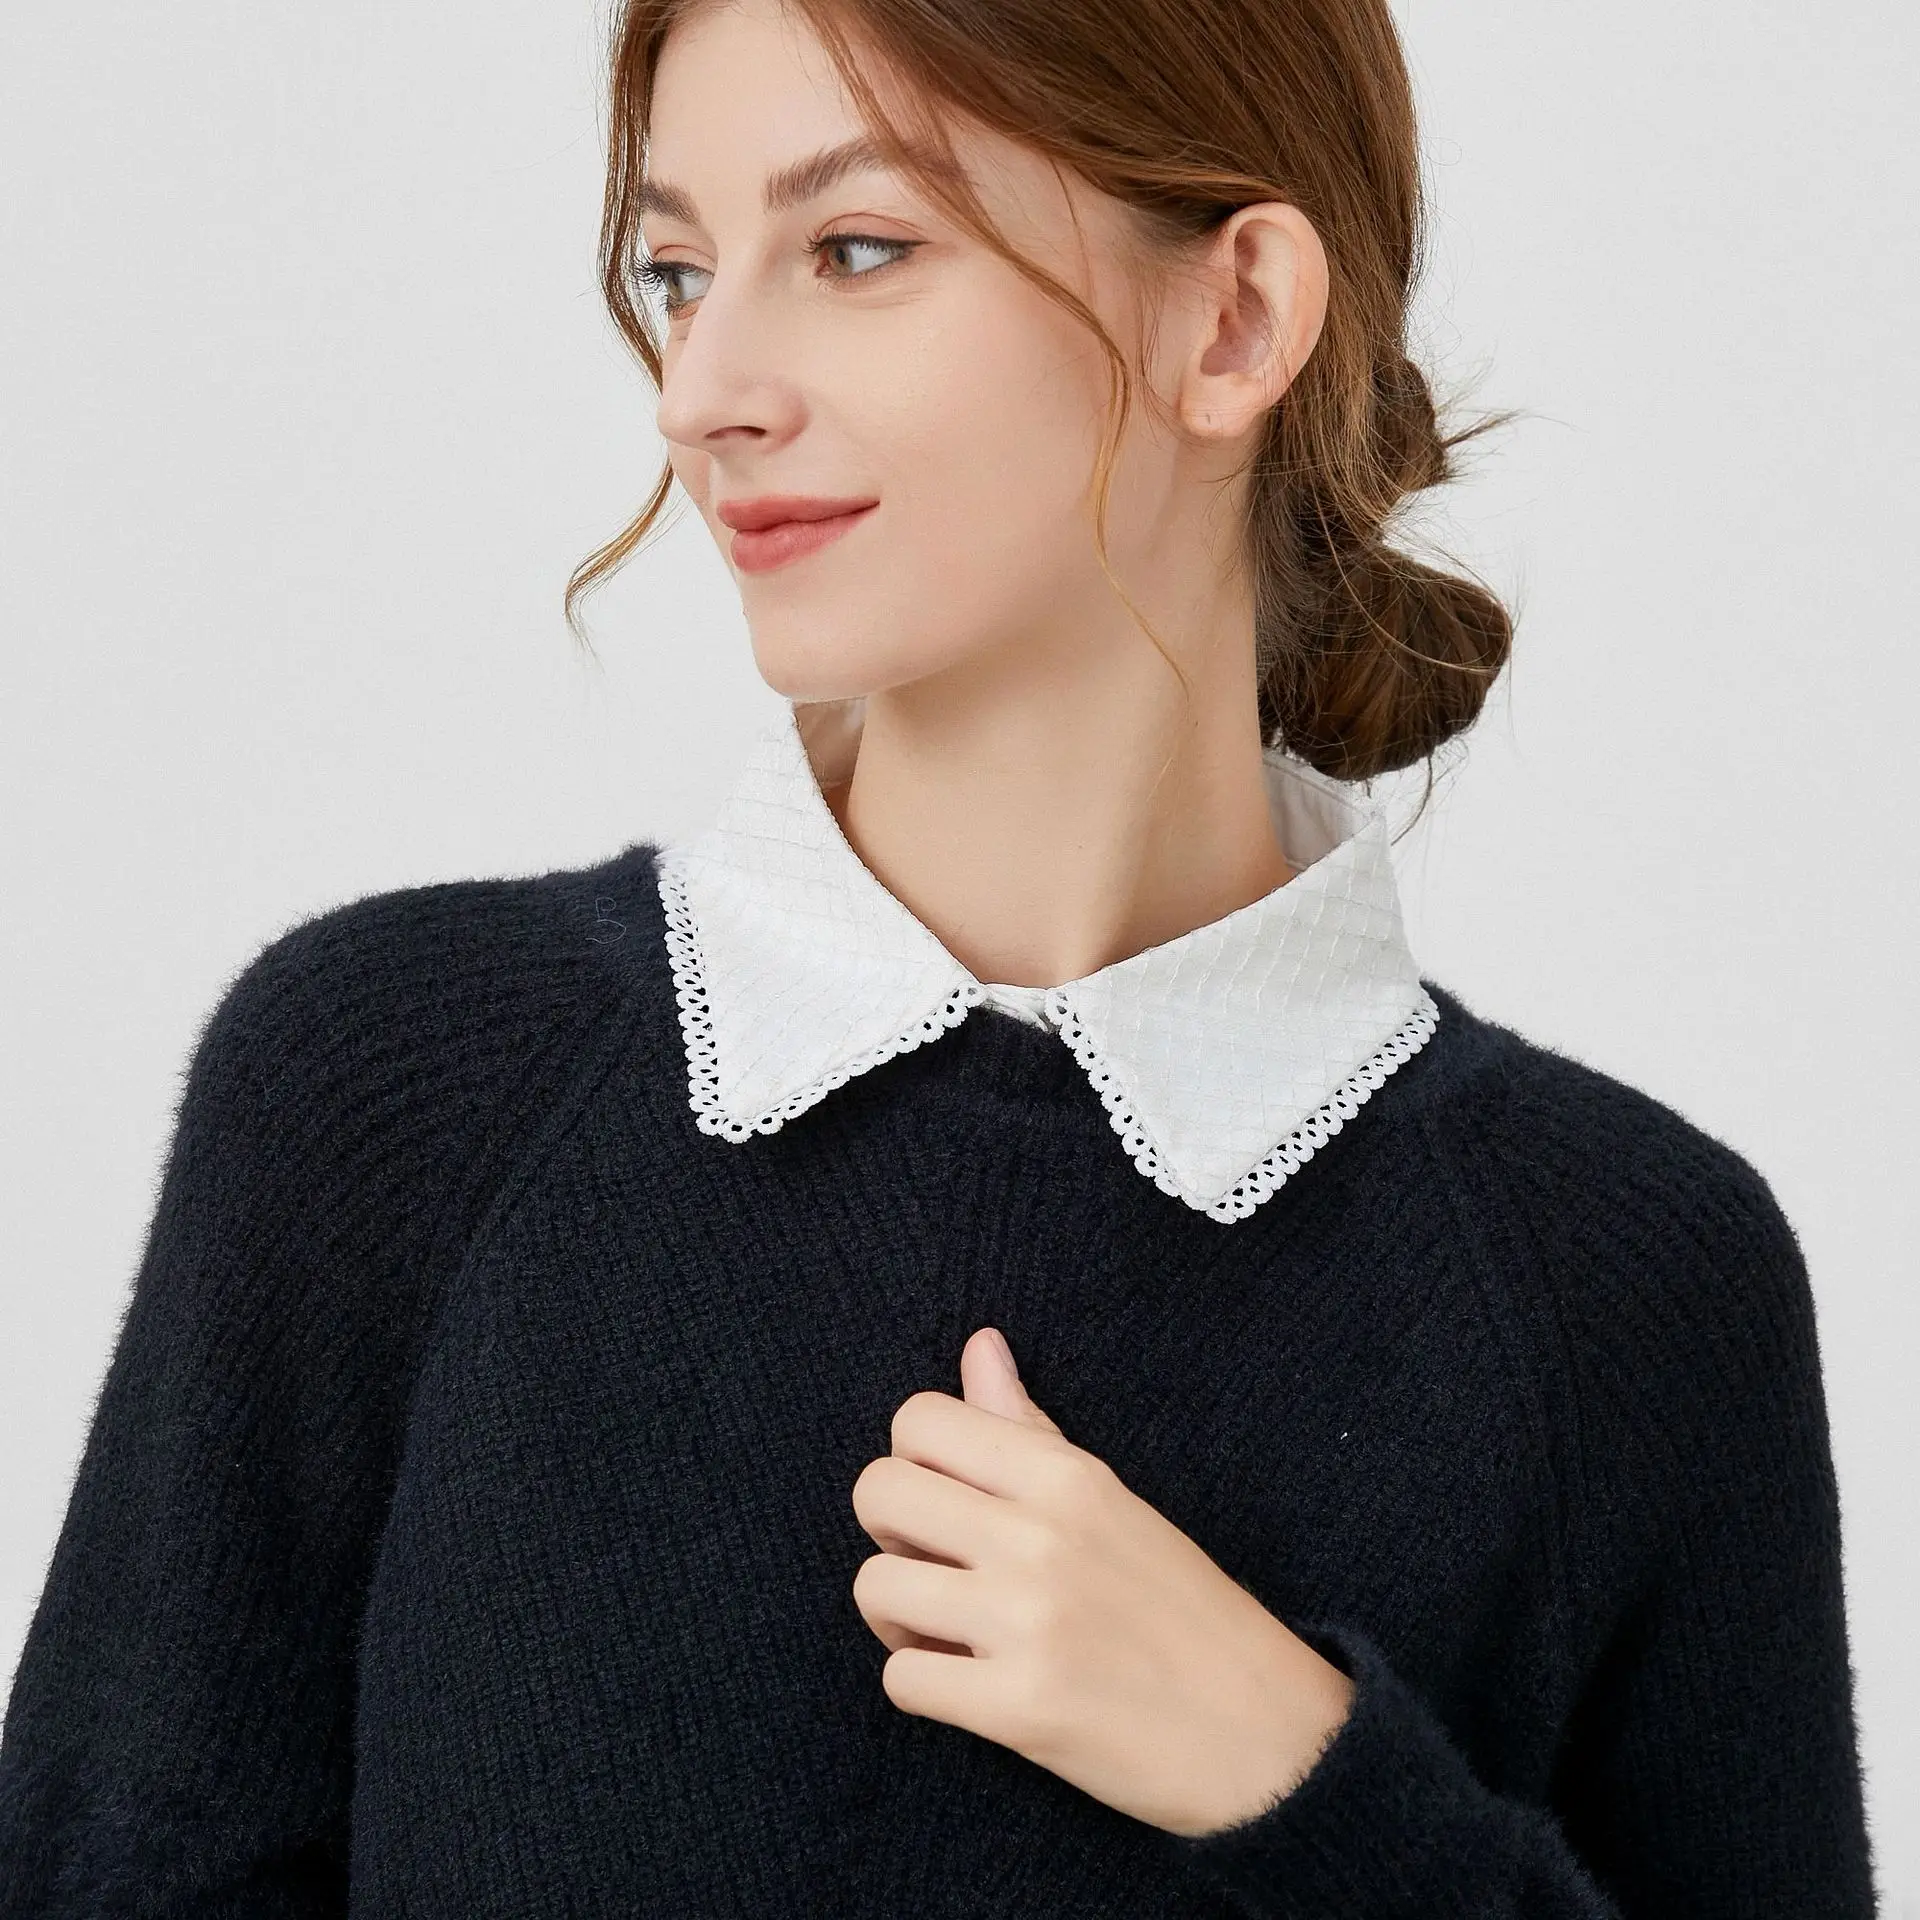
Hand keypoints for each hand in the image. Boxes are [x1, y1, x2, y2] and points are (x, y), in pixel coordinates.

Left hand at [849, 1326, 1354, 1837]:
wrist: (1266, 1736)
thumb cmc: (1182, 1610)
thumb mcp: (1110, 1500)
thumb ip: (1027, 1427)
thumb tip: (978, 1344)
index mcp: (1067, 1477)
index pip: (919, 1419)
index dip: (914, 1461)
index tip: (949, 1502)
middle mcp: (1042, 1537)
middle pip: (876, 1492)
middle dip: (889, 1533)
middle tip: (937, 1567)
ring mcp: (1028, 1622)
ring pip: (873, 1586)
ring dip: (897, 1617)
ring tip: (949, 1632)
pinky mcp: (1020, 1709)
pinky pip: (901, 1679)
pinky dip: (922, 1686)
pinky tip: (970, 1687)